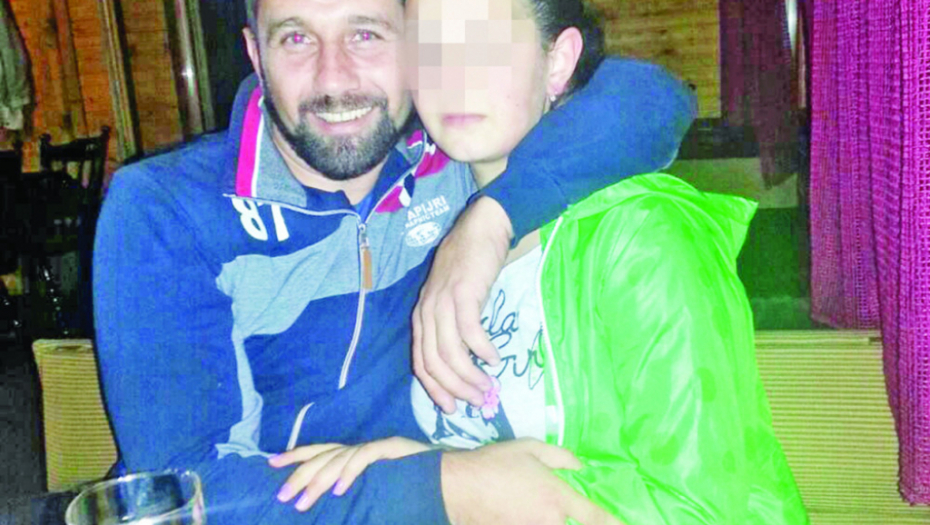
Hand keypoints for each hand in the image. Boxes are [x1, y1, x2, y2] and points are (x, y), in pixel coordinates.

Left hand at [269, 437, 431, 511]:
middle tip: (282, 496)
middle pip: (325, 455)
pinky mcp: (392, 449)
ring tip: (302, 501)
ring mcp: (378, 446)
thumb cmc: (417, 487)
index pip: (322, 451)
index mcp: (358, 455)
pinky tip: (337, 490)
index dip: (296, 455)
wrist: (453, 476)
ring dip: (319, 480)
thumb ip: (357, 494)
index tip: (271, 463)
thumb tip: (331, 502)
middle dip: (300, 474)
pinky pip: (364, 458)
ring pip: (339, 458)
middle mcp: (364, 447)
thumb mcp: (378, 491)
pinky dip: (349, 473)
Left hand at [413, 196, 512, 412]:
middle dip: (454, 388)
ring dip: (470, 375)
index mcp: (421, 317)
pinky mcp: (464, 294)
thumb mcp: (452, 299)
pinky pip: (470, 331)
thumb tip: (466, 362)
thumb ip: (452, 326)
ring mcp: (443, 302)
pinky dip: (482, 349)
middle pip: (434, 362)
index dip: (435, 389)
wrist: (480, 228)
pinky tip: (494, 358)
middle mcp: (427, 312)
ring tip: (488, 386)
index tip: (451, 408)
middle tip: (476, 402)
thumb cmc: (468, 266)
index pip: (421, 363)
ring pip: (451, 352)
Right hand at [441, 438, 620, 524]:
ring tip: (528, 505)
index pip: (595, 517)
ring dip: (547, 519)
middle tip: (553, 504)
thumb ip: (561, 457)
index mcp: (558, 497)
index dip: (612, 523)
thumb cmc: (495, 463)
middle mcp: (550, 521)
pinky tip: (518, 512)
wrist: (457, 488)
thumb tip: (582, 467)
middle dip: (570, 519)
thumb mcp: (530, 448)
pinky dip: (529, 521)